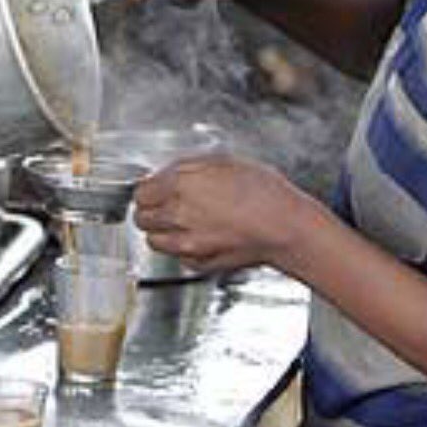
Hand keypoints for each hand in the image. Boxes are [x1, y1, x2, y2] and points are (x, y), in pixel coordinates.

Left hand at [132, 154, 312, 272]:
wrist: (286, 227)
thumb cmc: (264, 193)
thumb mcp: (224, 162)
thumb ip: (189, 167)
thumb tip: (169, 173)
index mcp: (180, 185)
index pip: (141, 193)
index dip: (149, 190)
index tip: (156, 189)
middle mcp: (178, 216)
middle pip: (141, 218)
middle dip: (151, 211)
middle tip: (166, 205)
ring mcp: (187, 243)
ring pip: (154, 241)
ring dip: (162, 231)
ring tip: (181, 223)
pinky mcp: (199, 263)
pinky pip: (177, 258)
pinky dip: (183, 250)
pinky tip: (199, 238)